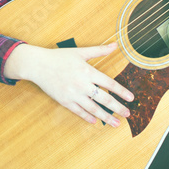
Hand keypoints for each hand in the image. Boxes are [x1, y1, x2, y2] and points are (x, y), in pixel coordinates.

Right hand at [2, 42, 133, 126]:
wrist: (38, 65)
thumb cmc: (59, 57)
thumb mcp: (80, 51)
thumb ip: (99, 50)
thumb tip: (116, 45)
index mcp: (87, 71)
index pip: (109, 83)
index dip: (121, 91)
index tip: (131, 98)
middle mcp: (82, 84)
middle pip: (103, 98)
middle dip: (117, 108)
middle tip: (128, 114)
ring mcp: (73, 94)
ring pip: (93, 108)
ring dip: (106, 117)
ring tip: (116, 123)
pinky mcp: (64, 101)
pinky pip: (78, 111)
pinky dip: (87, 117)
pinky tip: (95, 121)